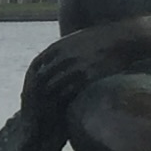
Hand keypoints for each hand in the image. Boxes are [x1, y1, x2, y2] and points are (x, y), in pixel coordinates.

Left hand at [23, 25, 137, 118]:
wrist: (121, 39)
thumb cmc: (98, 39)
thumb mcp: (73, 39)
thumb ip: (59, 51)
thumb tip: (48, 65)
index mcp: (57, 46)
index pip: (35, 66)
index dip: (30, 80)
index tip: (30, 90)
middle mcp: (63, 57)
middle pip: (42, 80)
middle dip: (37, 93)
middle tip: (35, 106)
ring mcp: (75, 67)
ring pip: (54, 88)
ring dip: (49, 100)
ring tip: (46, 111)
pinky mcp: (88, 77)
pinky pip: (71, 92)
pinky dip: (65, 101)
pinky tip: (64, 108)